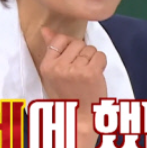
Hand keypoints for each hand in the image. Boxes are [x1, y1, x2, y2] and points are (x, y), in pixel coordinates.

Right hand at [39, 27, 106, 147]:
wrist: (80, 119)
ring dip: (92, 60)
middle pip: (77, 43)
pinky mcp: (91, 72)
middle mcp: (59, 67)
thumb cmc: (68, 95)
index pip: (60, 40)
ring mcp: (75, 69)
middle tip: (80, 72)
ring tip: (87, 75)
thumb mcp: (54, 73)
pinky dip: (101, 64)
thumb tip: (45, 29)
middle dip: (83, 54)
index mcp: (47, 66)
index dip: (70, 48)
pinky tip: (96, 76)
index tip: (72, 61)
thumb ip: (51, 49)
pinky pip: (100, 55)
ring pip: (90, 49)